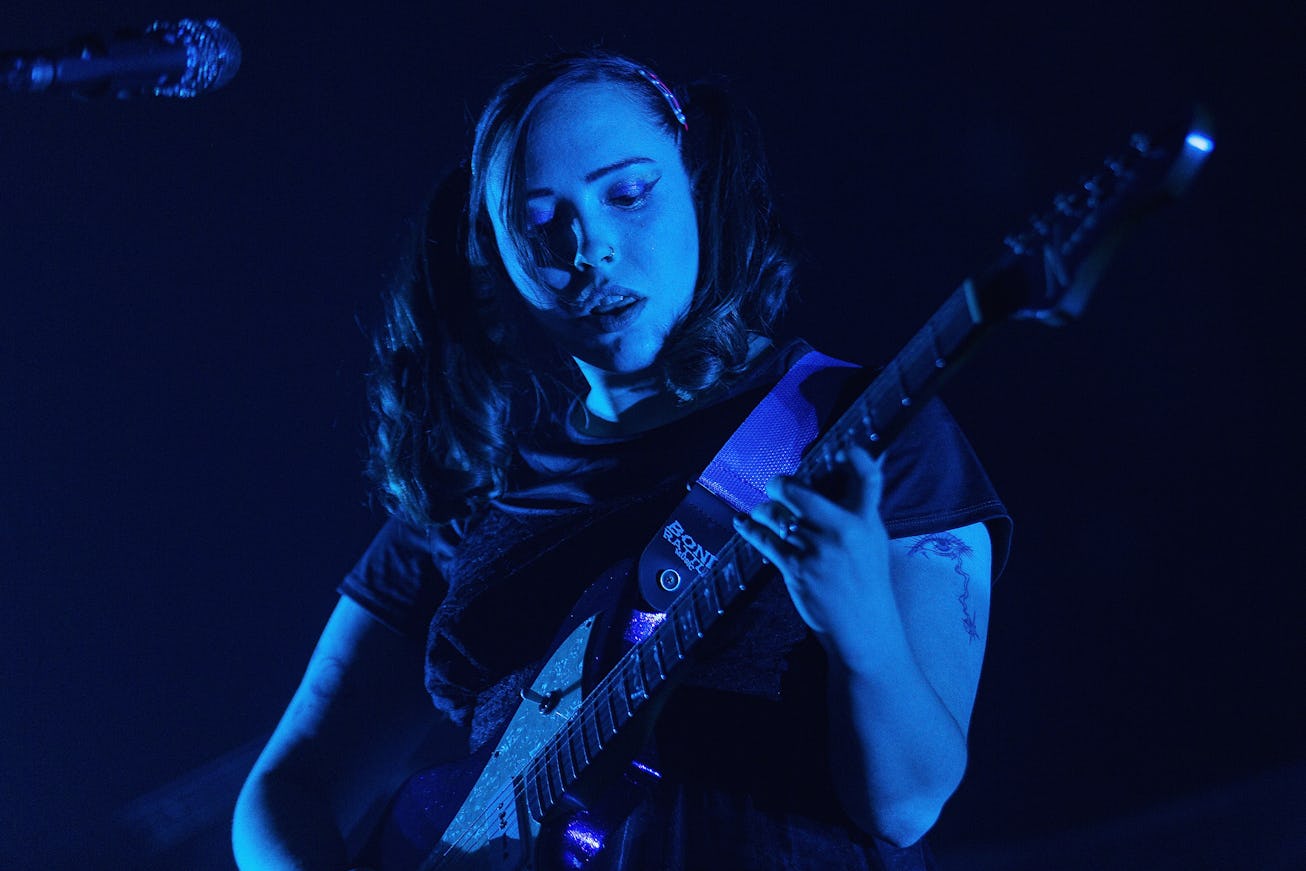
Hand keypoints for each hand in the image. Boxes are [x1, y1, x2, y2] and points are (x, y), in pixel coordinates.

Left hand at [732, 447, 893, 652]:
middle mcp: (842, 531)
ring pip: (777, 515)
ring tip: (763, 512)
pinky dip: (749, 528)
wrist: (864, 629)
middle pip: (801, 492)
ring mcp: (817, 549)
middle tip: (778, 486)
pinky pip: (764, 539)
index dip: (858, 458)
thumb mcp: (874, 544)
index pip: (868, 479)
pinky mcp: (796, 568)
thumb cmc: (868, 584)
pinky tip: (741, 522)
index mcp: (867, 522)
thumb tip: (845, 481)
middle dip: (782, 485)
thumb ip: (860, 513)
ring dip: (765, 510)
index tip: (846, 449)